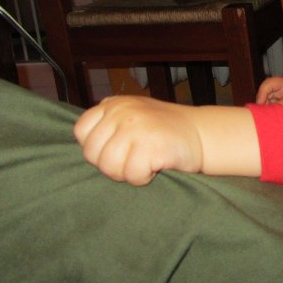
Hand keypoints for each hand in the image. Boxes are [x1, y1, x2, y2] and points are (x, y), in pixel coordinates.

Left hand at [74, 96, 202, 185]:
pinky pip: (132, 175)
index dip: (96, 148)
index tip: (117, 150)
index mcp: (114, 104)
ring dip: (127, 173)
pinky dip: (144, 177)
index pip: (82, 131)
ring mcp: (136, 127)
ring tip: (145, 162)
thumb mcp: (132, 116)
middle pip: (92, 154)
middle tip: (134, 159)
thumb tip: (82, 148)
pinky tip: (156, 166)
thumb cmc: (163, 131)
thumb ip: (107, 125)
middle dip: (112, 164)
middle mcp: (122, 112)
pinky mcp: (151, 145)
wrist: (201, 134)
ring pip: (110, 167)